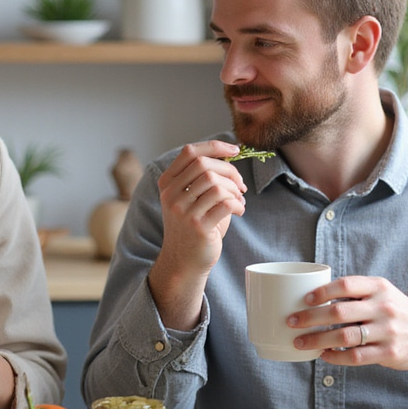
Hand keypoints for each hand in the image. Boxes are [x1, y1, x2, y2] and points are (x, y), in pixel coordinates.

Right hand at [148, 140, 246, 329]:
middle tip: (240, 185)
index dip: (215, 146)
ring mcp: (183, 212)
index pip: (190, 152)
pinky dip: (238, 204)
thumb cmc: (193, 226)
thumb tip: (229, 154)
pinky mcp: (198, 227)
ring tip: (239, 200)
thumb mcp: (190, 198)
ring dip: (235, 190)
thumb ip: (203, 177)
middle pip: (205, 165)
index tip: (235, 150)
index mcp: (167, 183)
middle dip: (230, 171)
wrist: (184, 261)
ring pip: (215, 184)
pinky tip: (239, 211)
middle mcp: (171, 195)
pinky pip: (225, 203)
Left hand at [288, 275, 407, 408]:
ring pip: (344, 337)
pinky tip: (323, 356)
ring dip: (317, 340)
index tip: (304, 299)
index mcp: (380, 288)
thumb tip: (314, 296)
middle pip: (339, 313)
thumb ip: (357, 293)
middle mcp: (384, 308)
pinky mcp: (389, 353)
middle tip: (291, 322)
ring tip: (299, 342)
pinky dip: (335, 357)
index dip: (322, 292)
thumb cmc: (398, 313)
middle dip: (310, 318)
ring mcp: (387, 332)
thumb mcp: (384, 294)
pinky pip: (355, 357)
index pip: (346, 285)